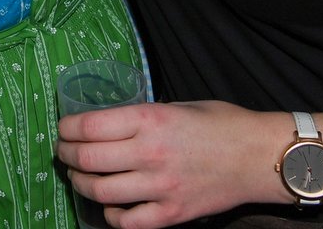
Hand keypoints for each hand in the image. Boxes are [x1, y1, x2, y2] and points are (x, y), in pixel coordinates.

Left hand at [56, 101, 287, 228]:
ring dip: (82, 184)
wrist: (260, 157)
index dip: (67, 128)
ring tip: (80, 176)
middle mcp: (150, 154)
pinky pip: (127, 222)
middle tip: (65, 152)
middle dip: (67, 155)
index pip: (89, 127)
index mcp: (150, 120)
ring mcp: (160, 187)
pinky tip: (110, 205)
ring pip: (100, 192)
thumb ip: (142, 118)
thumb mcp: (176, 106)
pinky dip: (111, 215)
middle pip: (88, 159)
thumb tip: (108, 126)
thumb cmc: (221, 124)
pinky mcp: (172, 214)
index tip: (63, 129)